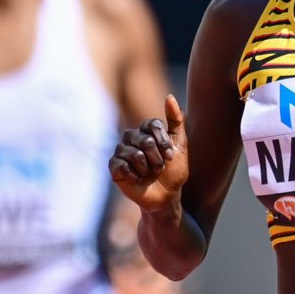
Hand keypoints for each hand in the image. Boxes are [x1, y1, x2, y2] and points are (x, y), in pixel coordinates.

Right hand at [110, 94, 188, 211]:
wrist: (165, 196)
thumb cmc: (173, 171)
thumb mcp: (180, 146)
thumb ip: (176, 121)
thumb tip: (169, 96)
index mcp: (147, 131)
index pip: (151, 124)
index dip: (163, 141)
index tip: (170, 155)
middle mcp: (132, 138)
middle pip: (143, 139)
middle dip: (156, 157)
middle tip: (160, 168)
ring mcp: (121, 151)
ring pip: (132, 152)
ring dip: (146, 167)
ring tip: (149, 174)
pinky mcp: (114, 166)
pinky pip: (120, 164)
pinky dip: (133, 174)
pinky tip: (138, 179)